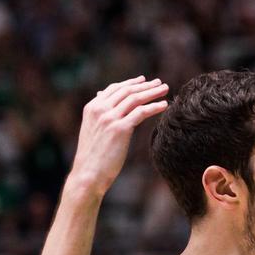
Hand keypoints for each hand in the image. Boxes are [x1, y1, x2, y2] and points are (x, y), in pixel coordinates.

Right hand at [69, 76, 169, 194]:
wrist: (88, 174)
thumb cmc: (92, 157)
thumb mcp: (93, 131)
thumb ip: (99, 116)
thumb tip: (103, 101)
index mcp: (92, 108)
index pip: (114, 89)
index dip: (130, 83)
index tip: (143, 80)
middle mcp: (100, 109)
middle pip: (127, 91)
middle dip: (145, 85)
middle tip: (160, 83)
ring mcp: (110, 118)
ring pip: (135, 99)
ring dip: (152, 92)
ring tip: (166, 89)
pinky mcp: (120, 129)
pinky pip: (141, 112)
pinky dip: (154, 107)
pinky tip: (164, 105)